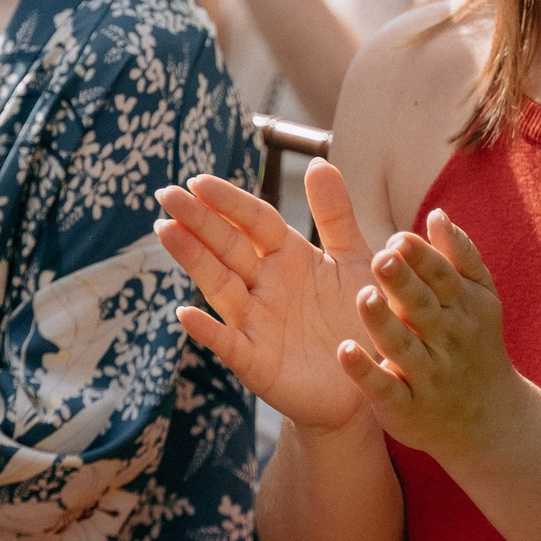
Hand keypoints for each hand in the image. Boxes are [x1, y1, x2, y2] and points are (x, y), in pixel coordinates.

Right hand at [158, 159, 373, 431]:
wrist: (374, 379)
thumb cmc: (361, 317)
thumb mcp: (354, 260)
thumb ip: (335, 214)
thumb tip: (317, 161)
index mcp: (289, 256)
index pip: (255, 222)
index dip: (229, 202)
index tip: (199, 181)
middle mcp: (266, 285)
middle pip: (228, 247)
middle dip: (198, 221)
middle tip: (166, 196)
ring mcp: (258, 322)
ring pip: (220, 286)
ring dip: (194, 260)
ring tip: (166, 232)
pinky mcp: (258, 362)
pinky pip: (229, 344)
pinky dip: (208, 331)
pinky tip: (185, 313)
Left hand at [339, 209, 529, 461]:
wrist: (490, 420)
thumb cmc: (475, 343)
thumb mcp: (479, 299)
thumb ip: (459, 256)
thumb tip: (437, 214)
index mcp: (462, 306)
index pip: (442, 277)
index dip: (422, 258)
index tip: (397, 238)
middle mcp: (447, 339)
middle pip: (422, 307)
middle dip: (403, 283)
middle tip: (380, 257)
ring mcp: (427, 376)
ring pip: (403, 347)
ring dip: (383, 323)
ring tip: (363, 297)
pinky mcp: (407, 409)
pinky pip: (386, 390)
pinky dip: (366, 374)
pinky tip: (345, 351)